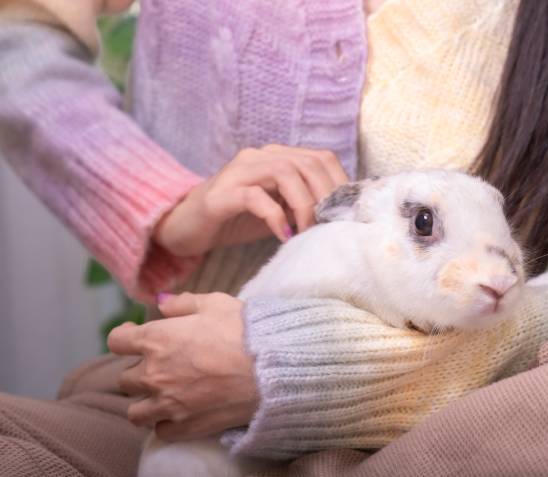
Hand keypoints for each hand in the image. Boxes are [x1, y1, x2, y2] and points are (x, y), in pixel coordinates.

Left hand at [107, 292, 259, 440]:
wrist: (271, 370)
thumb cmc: (244, 331)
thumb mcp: (216, 303)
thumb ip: (183, 303)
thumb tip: (161, 305)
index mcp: (155, 340)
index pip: (117, 340)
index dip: (125, 336)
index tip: (136, 336)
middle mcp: (152, 374)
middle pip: (126, 378)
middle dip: (141, 371)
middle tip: (164, 367)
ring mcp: (166, 405)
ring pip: (135, 412)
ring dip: (146, 403)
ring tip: (165, 397)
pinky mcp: (184, 427)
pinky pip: (161, 431)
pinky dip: (168, 424)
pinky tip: (182, 414)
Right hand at [154, 145, 348, 256]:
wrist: (186, 228)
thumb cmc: (236, 220)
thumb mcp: (279, 211)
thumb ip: (305, 206)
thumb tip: (341, 217)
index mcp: (277, 157)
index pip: (321, 158)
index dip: (340, 184)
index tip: (348, 215)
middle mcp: (259, 157)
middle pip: (307, 163)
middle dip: (326, 196)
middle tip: (331, 227)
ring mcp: (238, 172)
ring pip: (284, 172)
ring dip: (304, 205)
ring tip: (308, 232)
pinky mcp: (221, 194)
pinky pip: (255, 196)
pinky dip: (275, 216)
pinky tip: (283, 236)